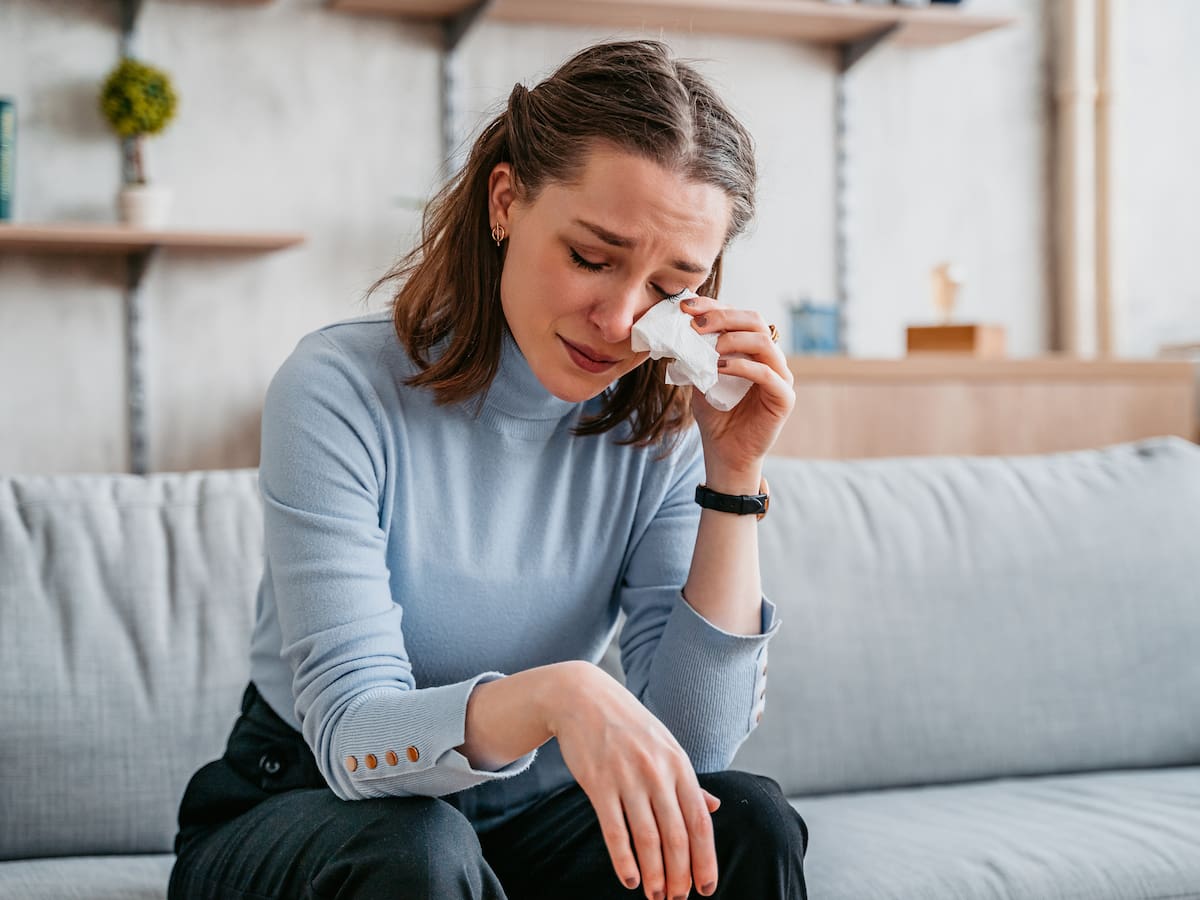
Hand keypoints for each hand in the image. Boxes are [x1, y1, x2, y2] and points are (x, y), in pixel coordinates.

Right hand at [548, 662, 721, 898]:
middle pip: (676, 836)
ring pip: (647, 839)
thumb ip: (689, 779)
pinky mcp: (599, 784)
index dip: (705, 859)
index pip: (699, 821)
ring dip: (654, 874)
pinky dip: (623, 860)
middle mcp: (657, 773)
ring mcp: (628, 778)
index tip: (706, 887)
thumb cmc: (628, 724)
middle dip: (680, 875)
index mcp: (679, 764)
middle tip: (678, 899)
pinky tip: (630, 880)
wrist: (582, 697)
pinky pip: (614, 831)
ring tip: (656, 897)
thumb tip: (714, 807)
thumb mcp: (665, 745)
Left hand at [680, 295, 794, 484]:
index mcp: (752, 349)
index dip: (714, 307)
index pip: (737, 316)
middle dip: (723, 317)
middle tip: (696, 324)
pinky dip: (742, 366)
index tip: (685, 306)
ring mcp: (781, 376)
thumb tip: (678, 328)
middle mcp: (770, 358)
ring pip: (764, 342)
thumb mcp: (700, 378)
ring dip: (733, 339)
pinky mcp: (784, 397)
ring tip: (709, 349)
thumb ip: (697, 355)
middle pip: (755, 321)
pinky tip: (719, 368)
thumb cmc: (716, 416)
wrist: (725, 453)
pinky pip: (767, 374)